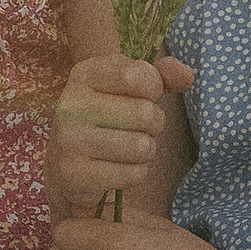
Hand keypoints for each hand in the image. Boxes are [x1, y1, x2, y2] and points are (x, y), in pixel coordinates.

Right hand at [49, 52, 194, 210]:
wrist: (64, 159)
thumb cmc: (107, 113)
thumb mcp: (128, 85)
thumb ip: (160, 74)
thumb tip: (187, 75)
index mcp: (84, 74)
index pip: (139, 76)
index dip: (154, 88)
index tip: (143, 95)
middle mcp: (71, 105)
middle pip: (145, 114)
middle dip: (154, 123)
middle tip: (138, 127)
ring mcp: (69, 141)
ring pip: (142, 147)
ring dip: (146, 150)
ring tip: (128, 146)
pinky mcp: (75, 175)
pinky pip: (134, 174)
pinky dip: (135, 172)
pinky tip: (118, 166)